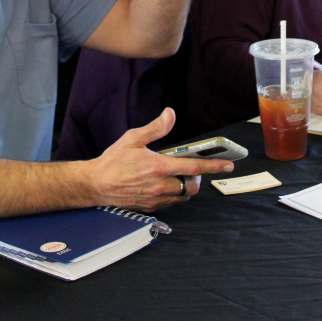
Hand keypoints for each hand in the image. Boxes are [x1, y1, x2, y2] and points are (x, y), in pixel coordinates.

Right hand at [87, 108, 232, 211]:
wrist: (94, 185)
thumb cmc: (112, 162)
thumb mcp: (133, 138)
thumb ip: (155, 127)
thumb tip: (170, 114)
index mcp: (158, 167)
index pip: (193, 167)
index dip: (213, 166)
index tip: (227, 165)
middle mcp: (160, 185)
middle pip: (192, 186)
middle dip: (198, 177)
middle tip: (191, 168)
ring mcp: (156, 198)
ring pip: (184, 197)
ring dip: (186, 187)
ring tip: (178, 176)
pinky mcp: (150, 207)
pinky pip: (172, 204)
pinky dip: (175, 195)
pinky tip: (166, 185)